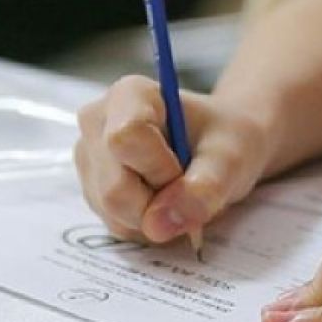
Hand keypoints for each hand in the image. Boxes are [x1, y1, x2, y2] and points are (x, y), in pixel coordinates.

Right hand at [73, 75, 268, 242]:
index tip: (186, 168)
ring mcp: (90, 160)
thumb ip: (203, 188)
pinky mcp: (93, 191)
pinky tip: (166, 202)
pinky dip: (149, 225)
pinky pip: (117, 225)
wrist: (221, 148)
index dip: (159, 169)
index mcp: (128, 95)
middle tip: (190, 186)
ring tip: (181, 191)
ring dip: (157, 217)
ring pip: (114, 213)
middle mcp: (97, 124)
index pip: (125, 139)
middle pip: (115, 188)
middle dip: (160, 203)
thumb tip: (158, 225)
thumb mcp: (231, 158)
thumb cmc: (226, 140)